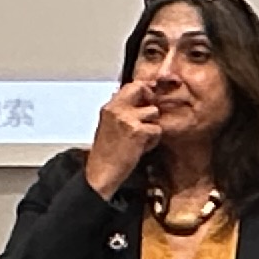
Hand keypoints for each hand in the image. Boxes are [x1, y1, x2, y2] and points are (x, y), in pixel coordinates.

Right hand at [83, 77, 163, 197]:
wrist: (101, 172)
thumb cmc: (106, 153)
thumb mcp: (108, 126)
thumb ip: (122, 112)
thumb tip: (138, 100)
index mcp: (109, 107)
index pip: (131, 86)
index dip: (144, 90)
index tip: (150, 96)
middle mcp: (117, 109)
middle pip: (141, 89)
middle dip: (150, 100)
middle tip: (149, 115)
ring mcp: (128, 119)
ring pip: (154, 112)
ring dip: (152, 126)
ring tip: (141, 139)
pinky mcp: (138, 131)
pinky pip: (156, 129)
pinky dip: (152, 141)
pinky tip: (140, 148)